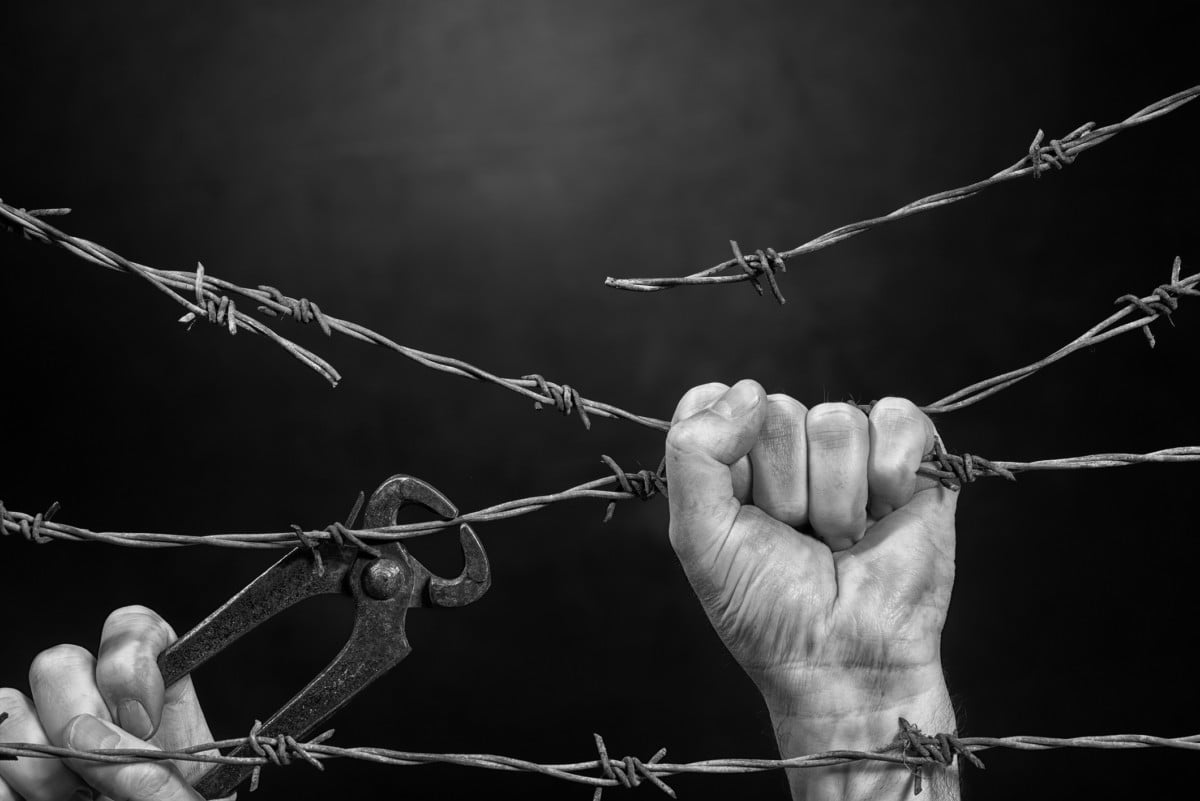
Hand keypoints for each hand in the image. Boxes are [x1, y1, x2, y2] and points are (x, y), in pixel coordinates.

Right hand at [1, 606, 211, 800]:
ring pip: (7, 702)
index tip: (144, 718)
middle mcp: (96, 712)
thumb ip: (160, 779)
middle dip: (75, 714)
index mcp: (158, 704)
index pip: (132, 630)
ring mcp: (41, 743)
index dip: (129, 659)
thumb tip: (97, 740)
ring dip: (36, 758)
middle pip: (59, 660)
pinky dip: (5, 786)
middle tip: (97, 770)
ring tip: (69, 800)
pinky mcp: (7, 777)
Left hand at [665, 380, 958, 799]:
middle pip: (776, 412)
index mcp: (735, 458)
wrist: (841, 661)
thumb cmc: (765, 609)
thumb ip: (692, 454)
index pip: (717, 401)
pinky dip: (888, 474)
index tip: (740, 512)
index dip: (726, 454)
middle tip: (798, 539)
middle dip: (785, 490)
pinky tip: (885, 516)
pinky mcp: (913, 458)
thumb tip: (747, 390)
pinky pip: (897, 417)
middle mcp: (792, 446)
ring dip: (837, 499)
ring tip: (841, 540)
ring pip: (835, 420)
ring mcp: (853, 449)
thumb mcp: (699, 534)